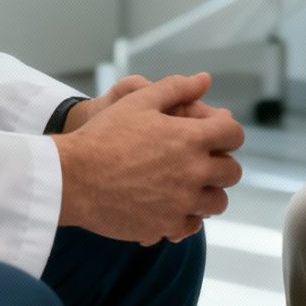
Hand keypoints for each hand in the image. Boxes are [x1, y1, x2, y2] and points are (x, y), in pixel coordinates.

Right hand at [53, 73, 244, 243]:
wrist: (71, 178)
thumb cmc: (103, 136)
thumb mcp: (138, 101)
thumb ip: (176, 88)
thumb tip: (204, 79)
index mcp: (190, 138)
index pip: (234, 135)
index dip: (227, 133)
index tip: (215, 135)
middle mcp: (192, 172)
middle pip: (231, 172)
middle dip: (222, 163)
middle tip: (202, 161)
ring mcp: (181, 203)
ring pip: (217, 203)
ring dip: (208, 192)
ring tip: (188, 185)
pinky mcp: (165, 226)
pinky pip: (192, 225)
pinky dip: (187, 216)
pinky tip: (171, 204)